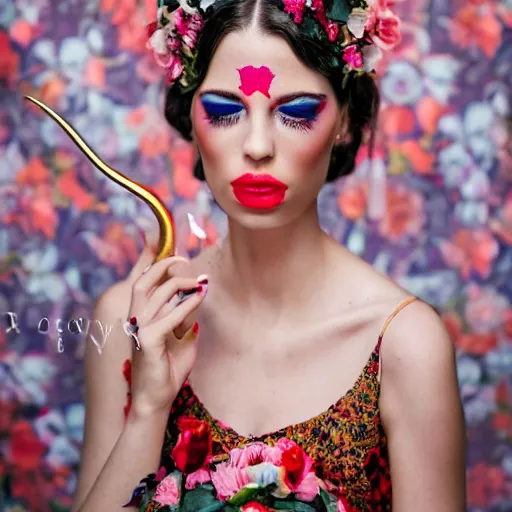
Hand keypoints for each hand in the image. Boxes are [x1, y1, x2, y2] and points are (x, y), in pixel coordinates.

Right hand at [126, 245, 206, 418]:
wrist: (156, 401)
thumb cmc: (168, 370)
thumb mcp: (181, 339)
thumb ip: (185, 320)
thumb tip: (195, 299)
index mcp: (140, 317)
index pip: (143, 283)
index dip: (156, 266)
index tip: (178, 257)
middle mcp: (135, 320)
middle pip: (144, 281)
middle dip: (165, 266)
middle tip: (187, 262)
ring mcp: (139, 330)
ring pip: (157, 294)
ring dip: (181, 283)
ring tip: (200, 281)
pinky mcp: (147, 342)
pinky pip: (169, 317)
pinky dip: (186, 304)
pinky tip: (200, 297)